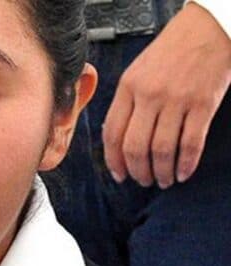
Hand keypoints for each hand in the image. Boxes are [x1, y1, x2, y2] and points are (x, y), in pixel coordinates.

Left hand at [103, 3, 230, 187]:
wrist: (207, 29)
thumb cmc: (171, 52)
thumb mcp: (137, 72)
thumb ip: (126, 102)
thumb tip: (117, 140)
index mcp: (128, 88)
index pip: (112, 133)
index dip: (113, 161)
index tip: (118, 175)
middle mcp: (149, 95)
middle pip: (135, 147)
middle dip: (138, 172)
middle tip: (143, 181)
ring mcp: (177, 100)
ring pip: (162, 150)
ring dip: (162, 172)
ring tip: (164, 180)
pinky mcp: (203, 104)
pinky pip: (191, 143)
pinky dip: (186, 164)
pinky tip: (183, 173)